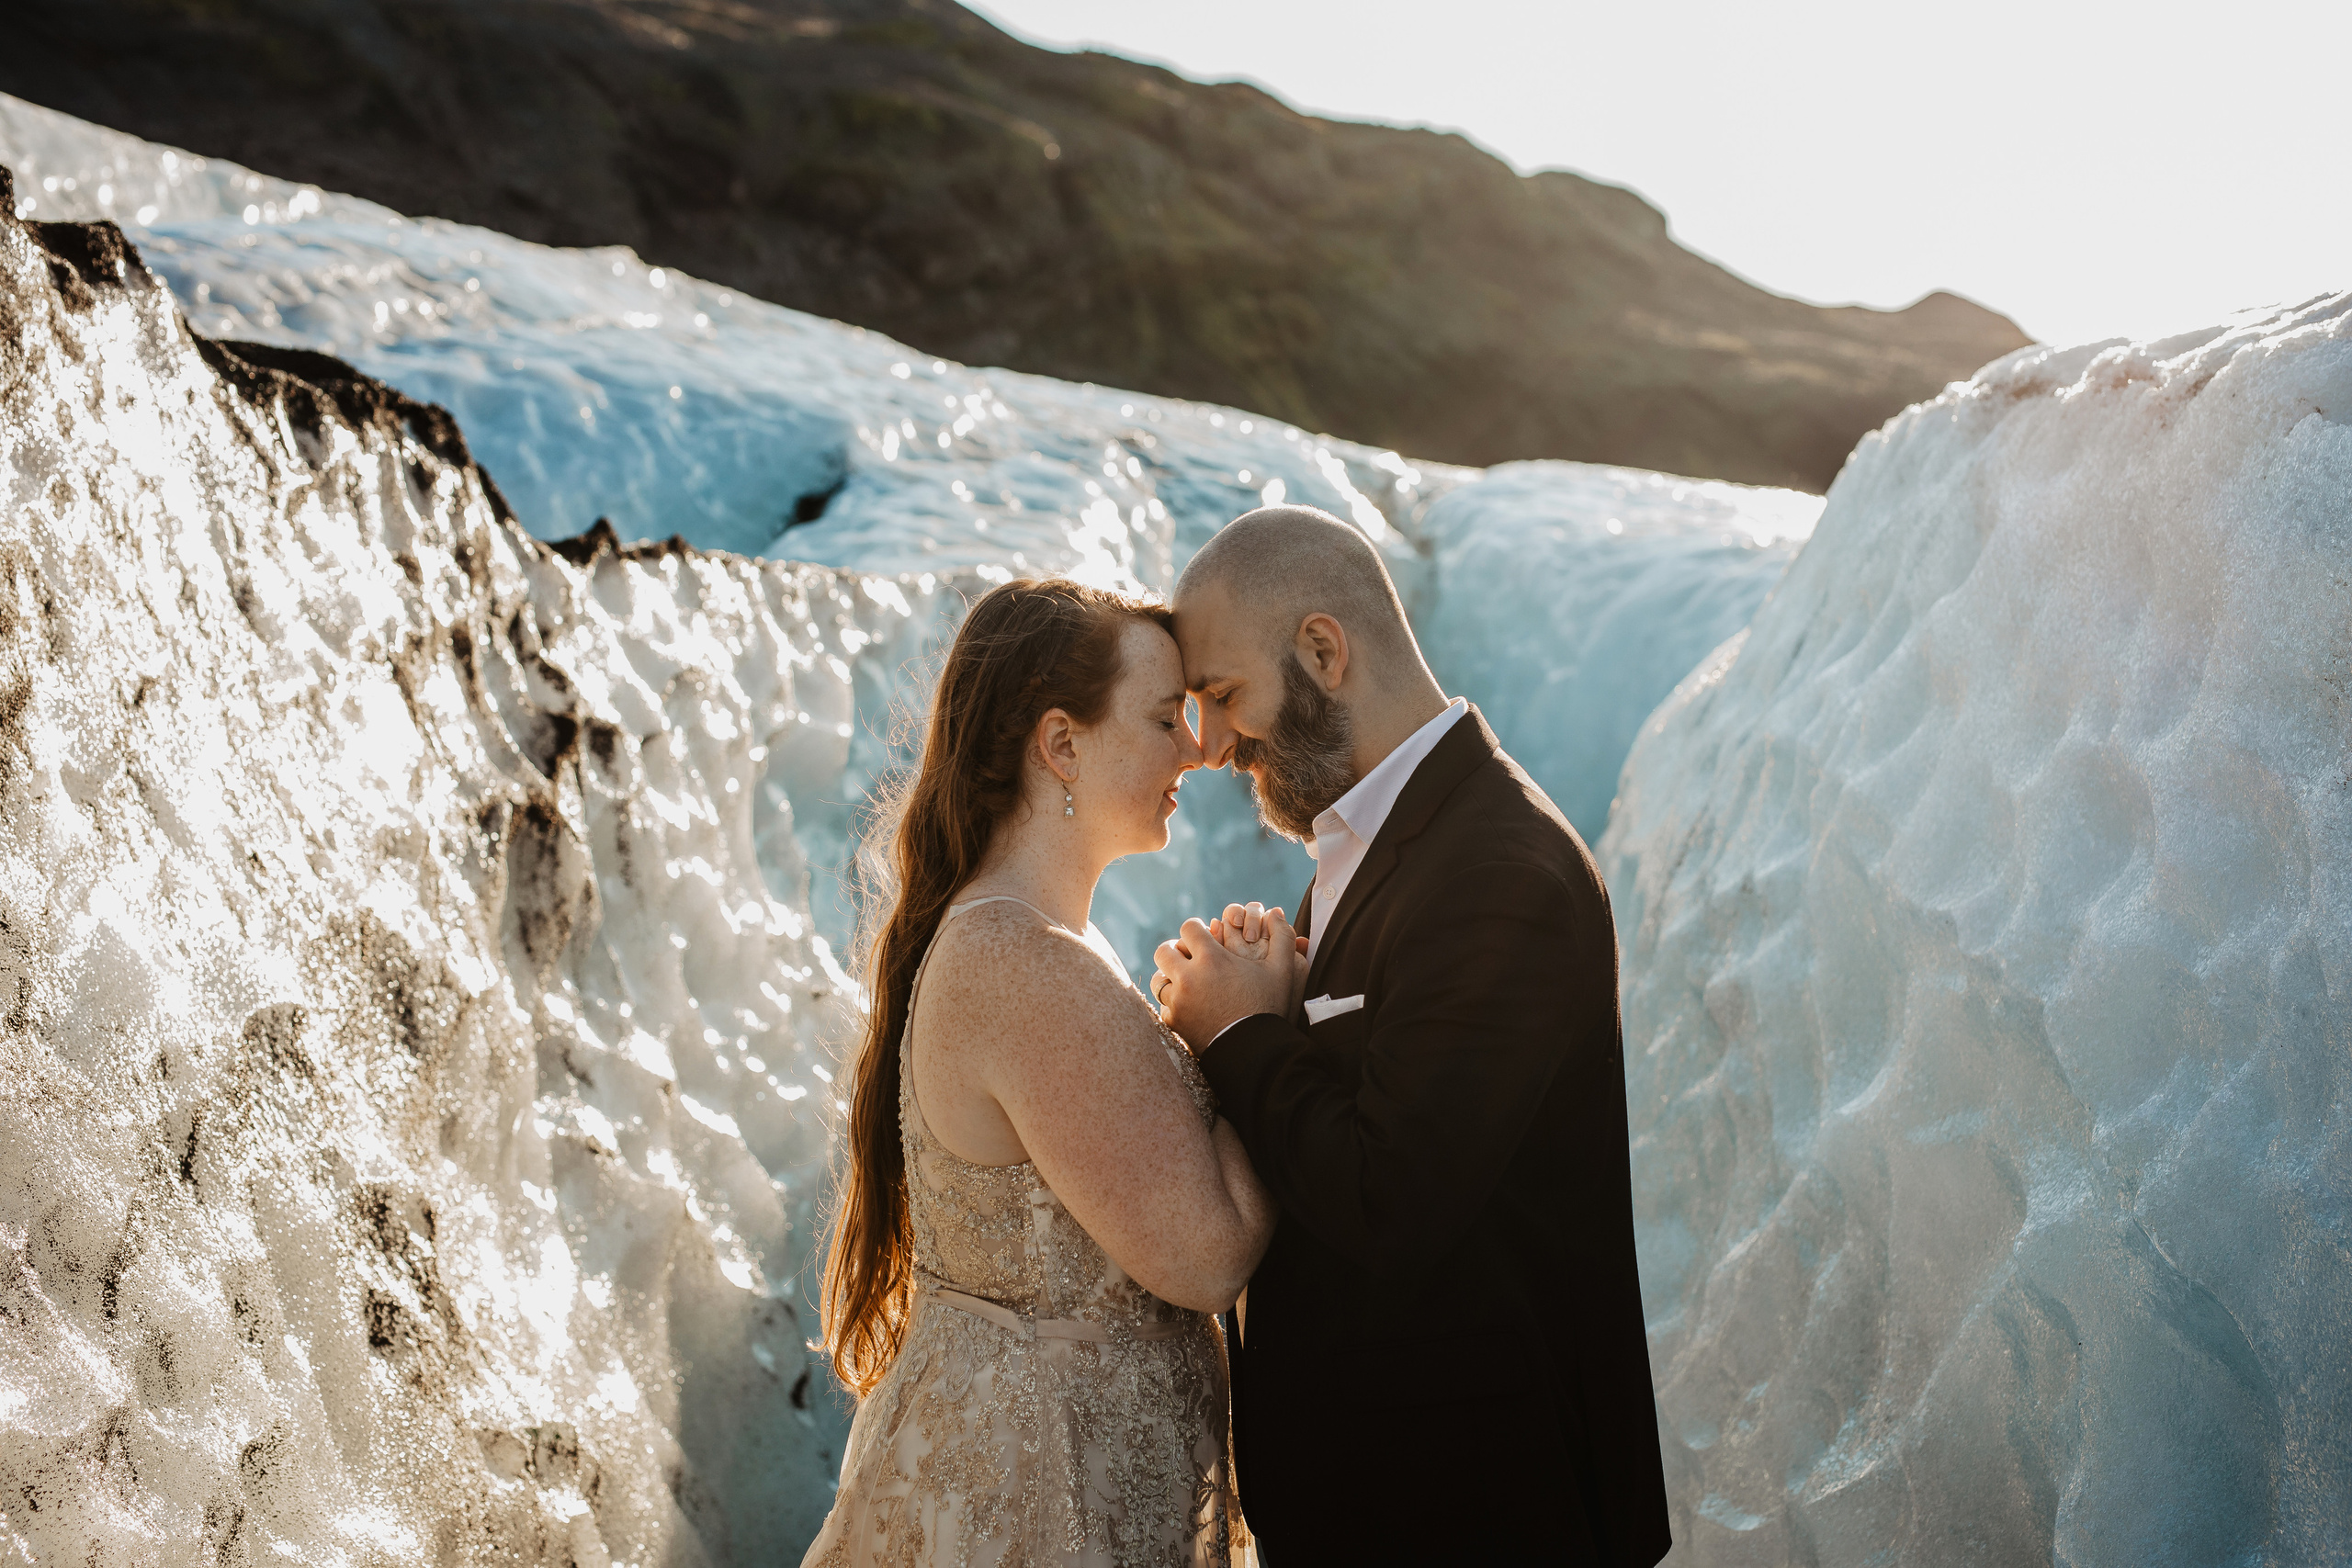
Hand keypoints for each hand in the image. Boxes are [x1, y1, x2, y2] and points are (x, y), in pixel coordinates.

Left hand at [1153, 906, 1306, 1051]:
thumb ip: (1282, 938)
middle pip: (1163, 950)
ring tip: (1184, 982)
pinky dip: (1172, 1005)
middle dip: (1175, 951)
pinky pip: (1163, 1007)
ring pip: (1157, 979)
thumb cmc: (1268, 1007)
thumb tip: (1278, 914)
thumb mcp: (1282, 971)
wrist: (1255, 1052)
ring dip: (1169, 977)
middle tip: (1188, 957)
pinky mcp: (1173, 1023)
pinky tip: (1187, 1007)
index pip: (1188, 927)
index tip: (1203, 936)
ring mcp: (1178, 1001)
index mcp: (1211, 959)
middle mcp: (1188, 977)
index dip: (1196, 930)